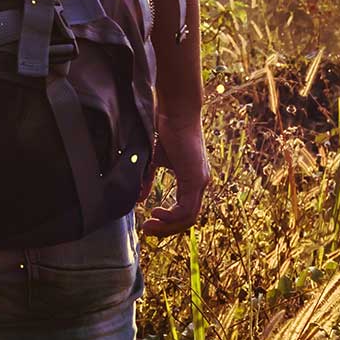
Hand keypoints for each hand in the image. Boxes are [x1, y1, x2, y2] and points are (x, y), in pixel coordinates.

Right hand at [140, 111, 209, 237]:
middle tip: (147, 230)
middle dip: (167, 229)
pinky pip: (186, 208)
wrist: (175, 110)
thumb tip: (139, 199)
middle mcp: (200, 183)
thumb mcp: (154, 159)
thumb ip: (148, 179)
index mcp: (192, 179)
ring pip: (188, 217)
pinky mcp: (196, 178)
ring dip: (168, 226)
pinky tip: (156, 212)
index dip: (168, 222)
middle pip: (188, 220)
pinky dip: (171, 216)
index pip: (185, 211)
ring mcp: (200, 182)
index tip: (148, 222)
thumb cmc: (165, 129)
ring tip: (149, 224)